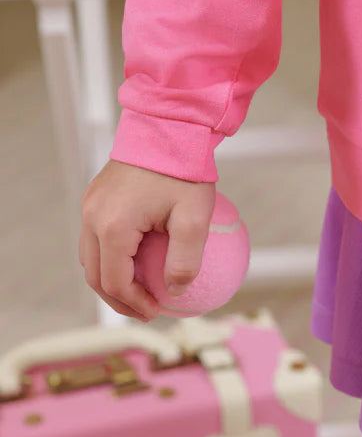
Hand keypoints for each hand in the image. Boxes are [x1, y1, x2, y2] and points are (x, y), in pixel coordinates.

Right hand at [80, 160, 215, 320]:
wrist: (168, 126)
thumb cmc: (184, 169)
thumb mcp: (195, 218)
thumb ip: (186, 260)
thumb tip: (176, 291)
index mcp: (113, 226)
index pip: (115, 281)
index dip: (134, 303)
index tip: (158, 310)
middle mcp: (93, 217)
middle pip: (95, 275)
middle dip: (118, 299)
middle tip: (146, 310)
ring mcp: (90, 205)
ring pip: (90, 258)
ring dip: (111, 279)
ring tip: (139, 291)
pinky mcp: (95, 196)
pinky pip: (95, 237)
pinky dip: (111, 257)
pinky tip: (138, 261)